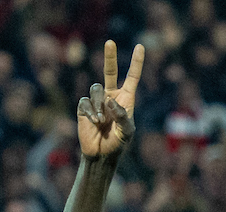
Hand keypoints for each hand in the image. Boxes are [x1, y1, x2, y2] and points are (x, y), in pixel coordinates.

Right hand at [77, 40, 143, 157]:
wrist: (100, 155)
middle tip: (110, 42)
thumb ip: (122, 116)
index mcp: (126, 99)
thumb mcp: (126, 131)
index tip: (140, 47)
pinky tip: (94, 122)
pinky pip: (85, 102)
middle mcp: (111, 96)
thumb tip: (110, 100)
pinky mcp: (84, 108)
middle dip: (110, 57)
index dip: (136, 62)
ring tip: (101, 121)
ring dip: (99, 105)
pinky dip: (90, 112)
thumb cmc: (117, 143)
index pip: (132, 77)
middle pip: (110, 72)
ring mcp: (97, 101)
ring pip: (96, 89)